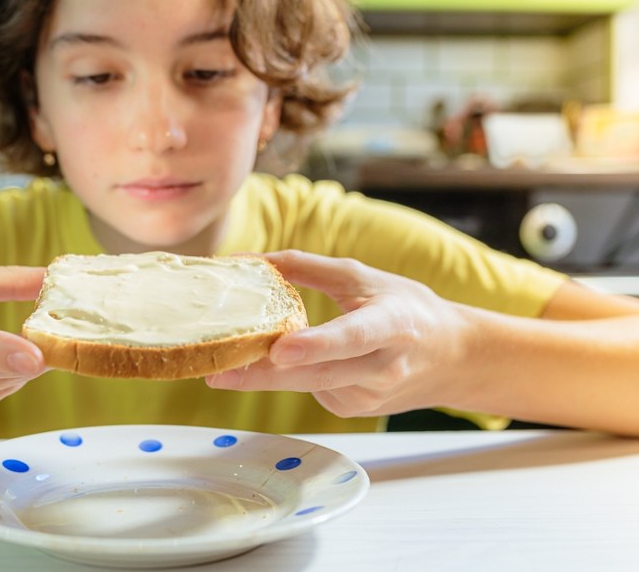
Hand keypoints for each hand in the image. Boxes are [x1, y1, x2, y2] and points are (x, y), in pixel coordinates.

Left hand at [205, 250, 471, 417]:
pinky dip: (292, 375)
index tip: (282, 350)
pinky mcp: (354, 410)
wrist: (453, 357)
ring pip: (307, 386)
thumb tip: (246, 260)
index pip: (352, 337)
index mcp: (392, 324)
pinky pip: (311, 391)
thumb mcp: (362, 277)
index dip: (317, 345)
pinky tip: (292, 362)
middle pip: (317, 375)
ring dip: (264, 377)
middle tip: (217, 372)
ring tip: (224, 366)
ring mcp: (370, 396)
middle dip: (263, 376)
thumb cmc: (405, 308)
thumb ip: (304, 267)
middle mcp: (383, 367)